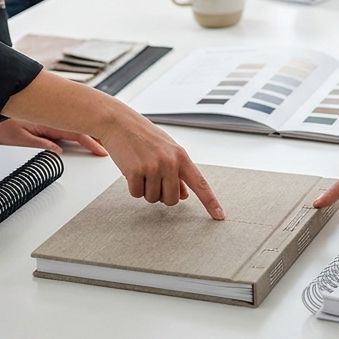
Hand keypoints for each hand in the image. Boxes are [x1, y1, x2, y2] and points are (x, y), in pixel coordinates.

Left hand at [0, 118, 106, 155]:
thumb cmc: (4, 125)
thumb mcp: (17, 138)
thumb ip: (38, 144)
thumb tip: (58, 152)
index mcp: (50, 124)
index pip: (77, 133)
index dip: (91, 142)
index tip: (102, 149)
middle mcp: (56, 119)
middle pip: (84, 127)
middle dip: (100, 135)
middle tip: (115, 144)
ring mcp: (56, 119)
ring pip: (81, 124)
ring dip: (95, 130)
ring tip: (109, 139)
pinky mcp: (53, 120)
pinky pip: (74, 123)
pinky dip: (87, 127)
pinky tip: (95, 132)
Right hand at [96, 114, 224, 219]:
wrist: (119, 122)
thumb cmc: (144, 135)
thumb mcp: (167, 150)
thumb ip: (178, 173)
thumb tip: (185, 195)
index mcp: (181, 156)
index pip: (200, 183)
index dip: (211, 202)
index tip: (219, 216)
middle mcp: (170, 162)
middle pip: (172, 199)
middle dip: (162, 195)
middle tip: (153, 178)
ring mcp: (153, 166)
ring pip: (153, 199)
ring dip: (146, 189)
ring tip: (141, 169)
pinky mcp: (136, 171)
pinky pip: (137, 194)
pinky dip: (133, 186)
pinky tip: (131, 170)